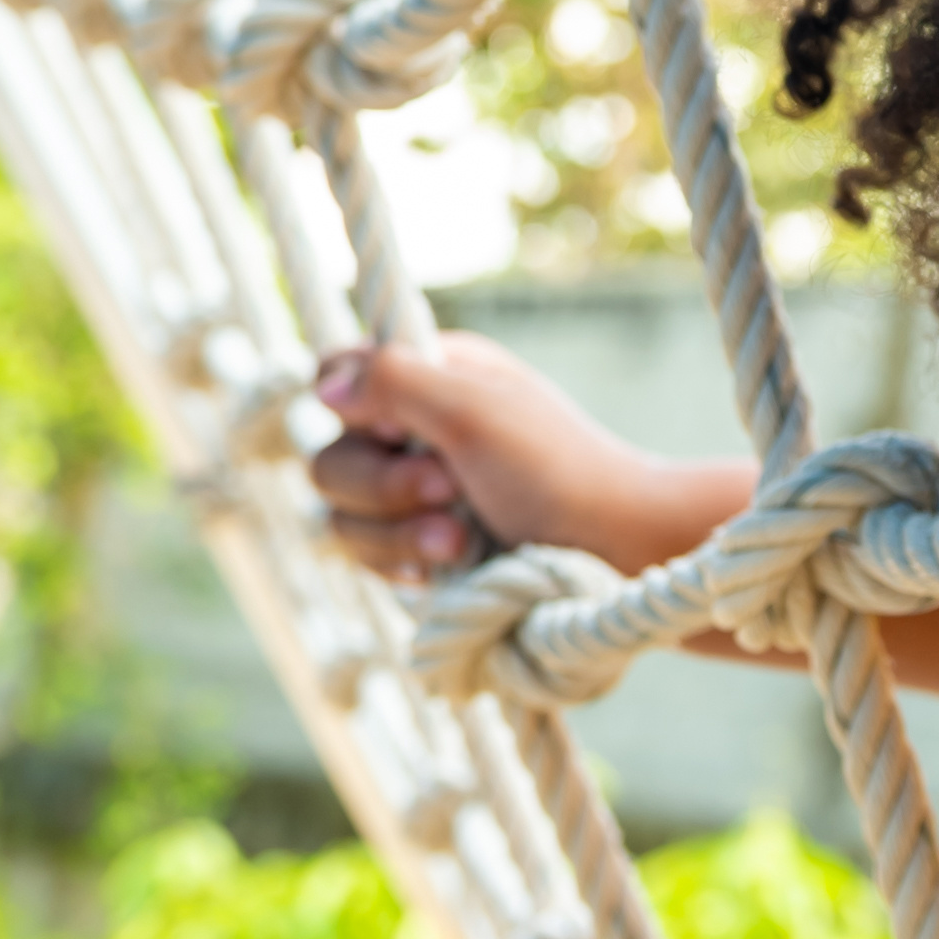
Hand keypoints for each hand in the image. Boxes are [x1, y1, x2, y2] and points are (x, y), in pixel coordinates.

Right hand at [309, 335, 741, 582]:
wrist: (612, 552)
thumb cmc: (555, 470)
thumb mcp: (474, 409)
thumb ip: (395, 381)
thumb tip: (326, 386)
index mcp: (432, 377)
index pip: (338, 373)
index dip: (351, 405)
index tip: (398, 428)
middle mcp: (414, 433)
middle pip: (329, 456)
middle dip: (384, 484)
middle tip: (449, 489)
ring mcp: (411, 498)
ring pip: (338, 515)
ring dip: (398, 531)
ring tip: (459, 539)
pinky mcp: (415, 551)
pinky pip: (365, 558)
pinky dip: (401, 562)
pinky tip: (447, 565)